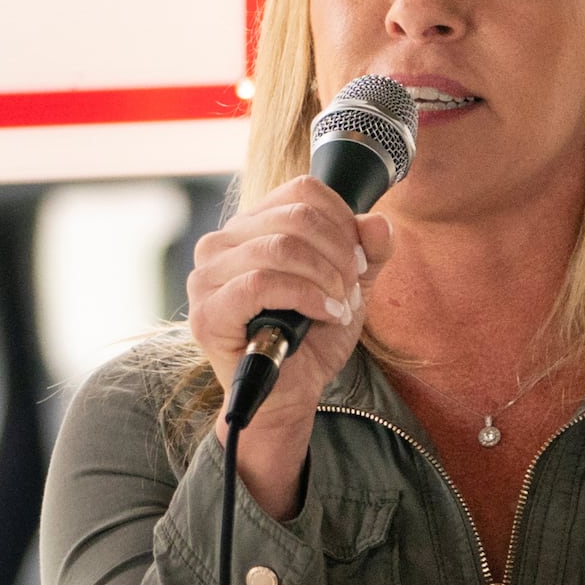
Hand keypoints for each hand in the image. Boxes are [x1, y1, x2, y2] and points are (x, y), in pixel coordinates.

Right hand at [186, 175, 393, 513]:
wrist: (292, 394)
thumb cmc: (312, 336)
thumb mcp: (351, 286)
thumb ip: (370, 252)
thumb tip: (378, 222)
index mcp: (252, 225)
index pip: (303, 190)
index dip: (344, 220)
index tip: (360, 260)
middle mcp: (221, 242)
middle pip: (296, 216)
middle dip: (340, 253)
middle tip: (351, 287)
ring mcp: (207, 275)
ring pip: (280, 248)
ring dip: (325, 278)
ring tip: (339, 305)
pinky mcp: (207, 312)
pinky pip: (261, 283)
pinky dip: (305, 296)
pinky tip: (324, 315)